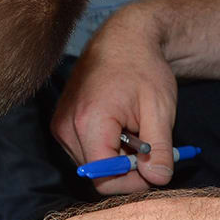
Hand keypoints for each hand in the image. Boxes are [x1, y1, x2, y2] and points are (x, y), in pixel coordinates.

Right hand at [51, 5, 178, 194]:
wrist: (123, 39)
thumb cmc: (143, 68)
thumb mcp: (160, 110)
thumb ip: (159, 150)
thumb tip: (158, 180)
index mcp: (89, 121)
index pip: (103, 177)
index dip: (132, 181)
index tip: (153, 168)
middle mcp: (66, 126)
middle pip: (96, 173)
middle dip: (126, 168)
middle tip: (148, 147)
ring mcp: (60, 125)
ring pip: (90, 165)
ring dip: (116, 158)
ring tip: (133, 131)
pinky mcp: (61, 124)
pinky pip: (84, 152)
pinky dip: (105, 148)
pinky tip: (119, 127)